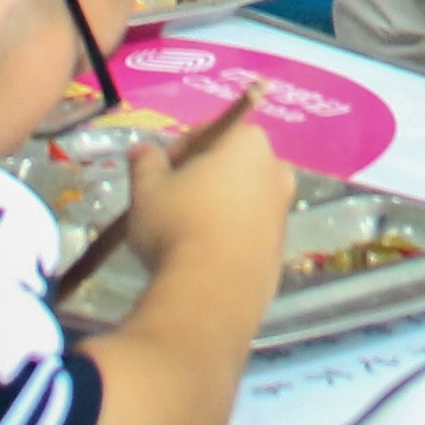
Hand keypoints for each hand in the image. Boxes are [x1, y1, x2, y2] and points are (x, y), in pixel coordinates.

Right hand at [104, 96, 293, 288]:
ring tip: (182, 232)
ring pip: (242, 199)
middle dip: (201, 177)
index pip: (210, 131)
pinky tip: (201, 255)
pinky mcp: (280, 251)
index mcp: (249, 143)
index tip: (159, 172)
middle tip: (169, 200)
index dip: (180, 149)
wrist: (212, 293)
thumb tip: (142, 149)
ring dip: (216, 207)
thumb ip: (146, 162)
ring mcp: (283, 213)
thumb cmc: (179, 225)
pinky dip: (228, 236)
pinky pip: (249, 232)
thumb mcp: (148, 189)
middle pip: (231, 165)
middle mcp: (276, 172)